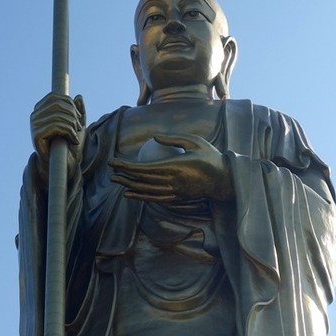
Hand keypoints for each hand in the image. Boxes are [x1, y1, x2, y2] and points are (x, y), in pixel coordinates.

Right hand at [30, 92, 85, 177]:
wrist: (63, 163)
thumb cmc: (69, 143)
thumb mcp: (76, 125)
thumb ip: (78, 111)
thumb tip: (79, 97)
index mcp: (40, 109)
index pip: (54, 97)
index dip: (69, 103)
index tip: (79, 117)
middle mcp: (34, 115)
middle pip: (57, 104)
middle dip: (73, 114)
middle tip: (80, 127)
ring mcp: (34, 125)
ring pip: (58, 115)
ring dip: (73, 125)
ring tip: (77, 135)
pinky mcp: (36, 134)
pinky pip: (56, 126)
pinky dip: (70, 132)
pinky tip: (74, 141)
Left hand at [109, 133, 233, 201]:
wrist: (224, 179)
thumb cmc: (210, 156)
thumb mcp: (194, 141)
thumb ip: (174, 138)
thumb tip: (154, 137)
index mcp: (176, 166)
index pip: (145, 167)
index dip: (127, 165)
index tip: (115, 162)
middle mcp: (173, 181)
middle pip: (143, 180)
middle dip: (125, 175)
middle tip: (111, 171)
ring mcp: (175, 191)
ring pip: (147, 191)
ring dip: (130, 187)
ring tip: (117, 182)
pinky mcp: (178, 197)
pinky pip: (155, 198)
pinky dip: (141, 197)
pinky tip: (131, 194)